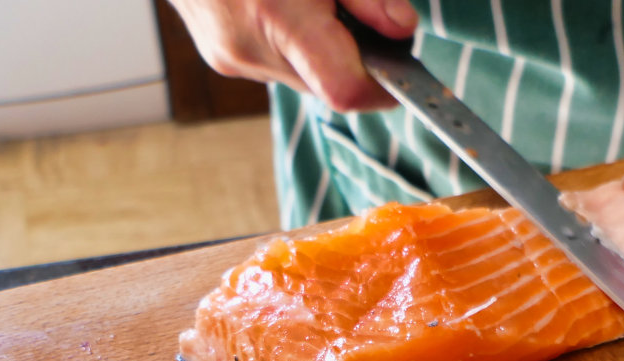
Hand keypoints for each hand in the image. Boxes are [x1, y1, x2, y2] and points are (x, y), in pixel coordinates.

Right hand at [170, 0, 416, 111]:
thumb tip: (403, 30)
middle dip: (350, 57)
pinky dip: (290, 44)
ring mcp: (230, 58)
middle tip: (349, 13)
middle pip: (327, 85)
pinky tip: (279, 7)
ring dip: (319, 50)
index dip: (380, 89)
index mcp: (277, 17)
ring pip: (302, 77)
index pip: (344, 90)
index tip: (399, 72)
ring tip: (306, 4)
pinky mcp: (220, 58)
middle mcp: (249, 47)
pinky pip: (275, 65)